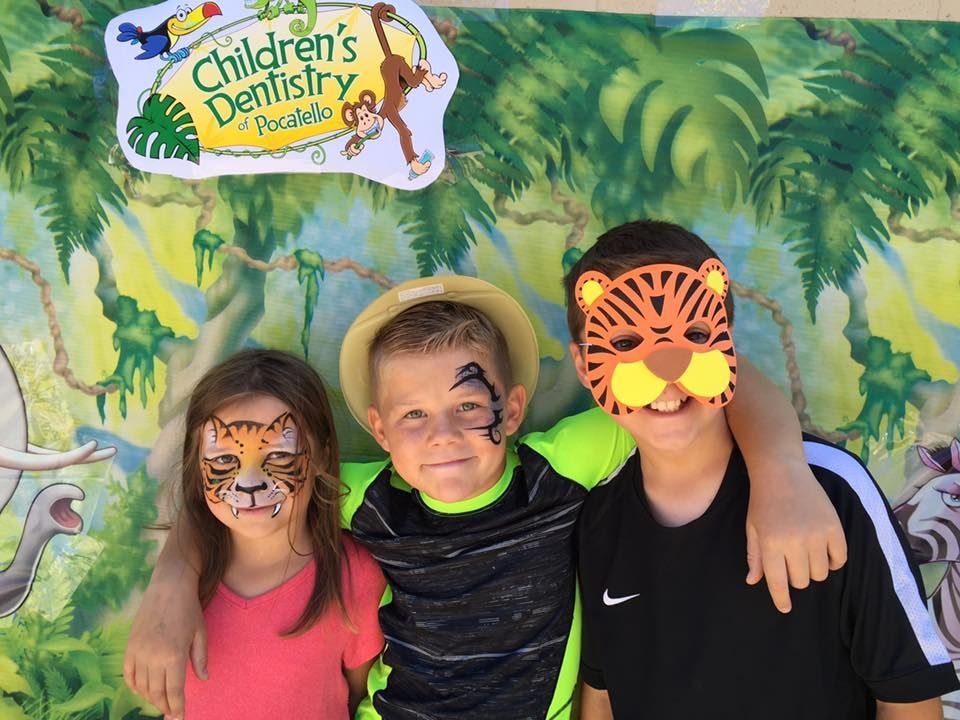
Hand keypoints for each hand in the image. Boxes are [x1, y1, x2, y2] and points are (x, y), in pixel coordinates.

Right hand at [123, 572, 205, 719]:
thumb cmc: (188, 609)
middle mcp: (153, 657)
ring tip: (160, 703)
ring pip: (142, 686)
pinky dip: (134, 686)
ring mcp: (139, 652)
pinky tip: (142, 690)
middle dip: (164, 706)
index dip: (177, 707)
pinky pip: (128, 674)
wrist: (168, 586)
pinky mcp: (129, 646)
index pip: (174, 690)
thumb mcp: (200, 633)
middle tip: (170, 713)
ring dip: (150, 698)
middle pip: (156, 692)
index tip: (179, 717)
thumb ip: (200, 659)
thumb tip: (203, 679)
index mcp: (173, 655)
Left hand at [745, 458, 846, 612]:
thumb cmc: (763, 501)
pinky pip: (840, 559)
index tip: (785, 608)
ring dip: (814, 569)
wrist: (782, 472)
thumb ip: (755, 556)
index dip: (781, 599)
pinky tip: (824, 552)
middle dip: (796, 578)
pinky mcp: (835, 527)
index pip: (778, 583)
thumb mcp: (752, 529)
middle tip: (791, 563)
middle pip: (802, 581)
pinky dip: (833, 561)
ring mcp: (817, 535)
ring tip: (807, 554)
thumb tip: (754, 581)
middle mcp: (795, 543)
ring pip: (821, 573)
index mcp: (771, 544)